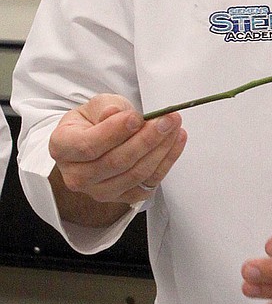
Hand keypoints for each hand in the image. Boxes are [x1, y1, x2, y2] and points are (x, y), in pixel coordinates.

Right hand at [49, 93, 186, 215]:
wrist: (98, 140)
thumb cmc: (95, 121)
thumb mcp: (96, 105)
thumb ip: (106, 108)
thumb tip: (114, 115)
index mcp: (62, 148)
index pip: (88, 145)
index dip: (115, 132)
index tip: (137, 117)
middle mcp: (77, 175)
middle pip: (116, 162)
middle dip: (147, 139)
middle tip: (167, 119)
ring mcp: (100, 191)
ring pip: (135, 174)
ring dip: (161, 150)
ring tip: (174, 127)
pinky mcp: (123, 197)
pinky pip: (149, 183)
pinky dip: (167, 162)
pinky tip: (176, 142)